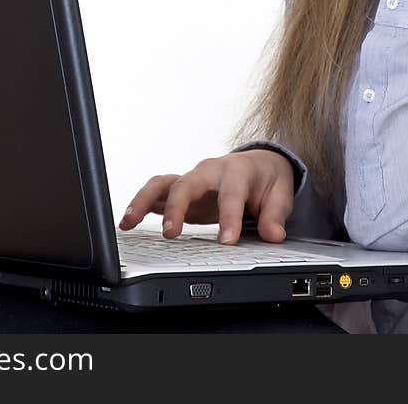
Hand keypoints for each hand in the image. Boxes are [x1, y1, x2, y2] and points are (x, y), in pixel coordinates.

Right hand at [118, 149, 294, 244]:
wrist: (259, 164)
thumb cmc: (267, 179)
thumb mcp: (280, 195)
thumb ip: (275, 216)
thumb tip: (273, 234)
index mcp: (237, 171)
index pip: (231, 193)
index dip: (229, 217)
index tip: (227, 242)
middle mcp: (210, 171)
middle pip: (187, 183)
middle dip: (177, 207)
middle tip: (171, 234)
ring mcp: (193, 179)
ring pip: (163, 183)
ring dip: (144, 201)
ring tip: (129, 222)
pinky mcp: (181, 190)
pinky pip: (157, 192)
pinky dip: (141, 205)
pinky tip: (128, 222)